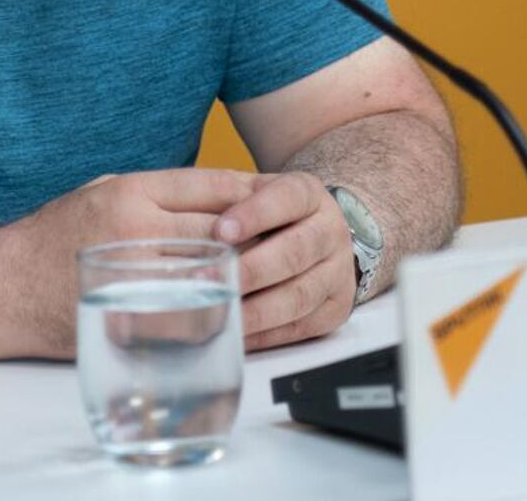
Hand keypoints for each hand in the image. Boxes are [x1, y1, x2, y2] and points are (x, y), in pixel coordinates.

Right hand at [0, 168, 258, 358]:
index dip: (248, 191)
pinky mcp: (130, 315)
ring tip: (269, 273)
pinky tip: (233, 309)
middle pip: (220, 228)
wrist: (3, 287)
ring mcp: (135, 274)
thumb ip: (155, 191)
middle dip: (256, 233)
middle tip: (284, 237)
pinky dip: (216, 310)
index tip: (272, 196)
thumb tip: (216, 197)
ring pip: (212, 271)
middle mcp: (136, 228)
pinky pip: (189, 312)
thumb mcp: (102, 191)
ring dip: (244, 272)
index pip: (210, 184)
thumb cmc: (52, 235)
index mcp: (132, 191)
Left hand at [215, 172, 355, 350]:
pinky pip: (300, 327)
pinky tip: (237, 333)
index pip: (286, 198)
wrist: (318, 232)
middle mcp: (330, 231)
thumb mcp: (254, 192)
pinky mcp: (335, 309)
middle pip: (295, 252)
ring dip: (256, 309)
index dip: (254, 215)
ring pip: (299, 295)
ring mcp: (338, 272)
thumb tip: (189, 222)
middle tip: (209, 280)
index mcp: (309, 195)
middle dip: (250, 270)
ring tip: (220, 312)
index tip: (220, 231)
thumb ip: (228, 198)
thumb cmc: (272, 213)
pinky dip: (265, 334)